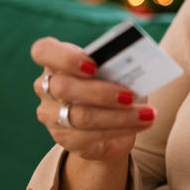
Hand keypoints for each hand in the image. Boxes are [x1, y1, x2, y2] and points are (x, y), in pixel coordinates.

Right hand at [30, 36, 156, 163]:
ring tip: (147, 113)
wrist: (110, 123)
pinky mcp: (63, 137)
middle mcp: (45, 87)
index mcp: (55, 61)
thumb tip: (134, 67)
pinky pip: (90, 136)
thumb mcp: (113, 72)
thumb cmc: (111, 85)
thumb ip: (116, 66)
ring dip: (119, 116)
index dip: (65, 57)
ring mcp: (51, 114)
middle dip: (101, 92)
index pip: (43, 51)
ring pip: (81, 116)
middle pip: (63, 87)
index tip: (93, 65)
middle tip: (130, 95)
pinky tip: (141, 123)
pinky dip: (121, 129)